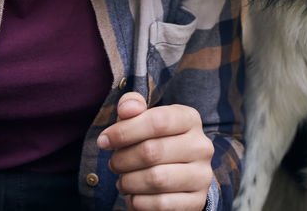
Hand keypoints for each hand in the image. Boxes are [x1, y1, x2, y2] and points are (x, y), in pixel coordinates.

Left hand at [97, 92, 213, 210]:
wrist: (179, 176)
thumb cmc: (156, 142)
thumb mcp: (145, 119)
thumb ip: (133, 106)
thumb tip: (127, 108)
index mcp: (190, 119)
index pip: (158, 121)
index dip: (125, 131)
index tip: (104, 140)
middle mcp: (201, 146)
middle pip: (153, 151)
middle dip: (123, 159)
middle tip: (113, 163)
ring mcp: (202, 175)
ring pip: (156, 179)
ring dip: (129, 182)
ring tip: (122, 180)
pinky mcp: (196, 201)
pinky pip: (161, 204)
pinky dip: (139, 202)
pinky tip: (134, 196)